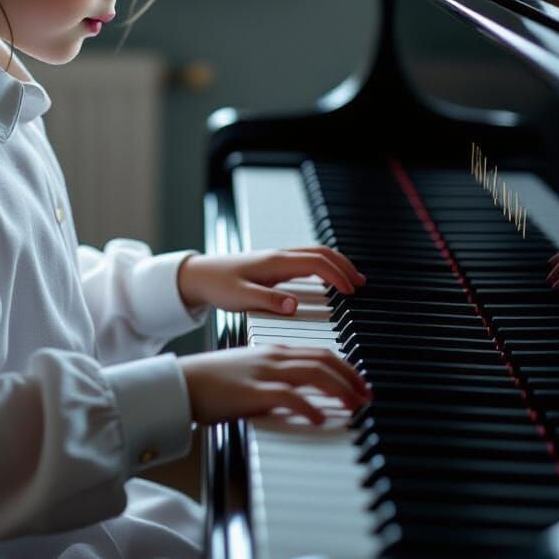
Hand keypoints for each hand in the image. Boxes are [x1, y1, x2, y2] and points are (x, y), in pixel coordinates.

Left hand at [176, 246, 366, 315]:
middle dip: (343, 265)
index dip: (337, 275)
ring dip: (335, 263)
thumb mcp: (240, 298)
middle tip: (361, 284)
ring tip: (351, 280)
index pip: (315, 262)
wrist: (197, 276)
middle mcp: (277, 256)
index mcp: (274, 263)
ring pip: (313, 253)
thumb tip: (295, 306)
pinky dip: (322, 266)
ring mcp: (275, 258)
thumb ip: (268, 302)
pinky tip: (325, 279)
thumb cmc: (216, 285)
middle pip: (320, 252)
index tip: (351, 292)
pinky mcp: (271, 264)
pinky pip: (304, 259)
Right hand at [178, 344, 371, 425]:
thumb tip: (302, 397)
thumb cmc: (213, 382)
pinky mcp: (252, 392)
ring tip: (353, 406)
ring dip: (339, 389)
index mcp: (274, 351)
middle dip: (351, 377)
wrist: (182, 382)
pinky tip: (319, 417)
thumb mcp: (251, 373)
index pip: (320, 352)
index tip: (360, 384)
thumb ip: (276, 379)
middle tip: (366, 396)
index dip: (346, 367)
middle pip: (323, 359)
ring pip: (313, 373)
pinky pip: (289, 396)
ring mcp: (263, 373)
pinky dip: (309, 406)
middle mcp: (273, 358)